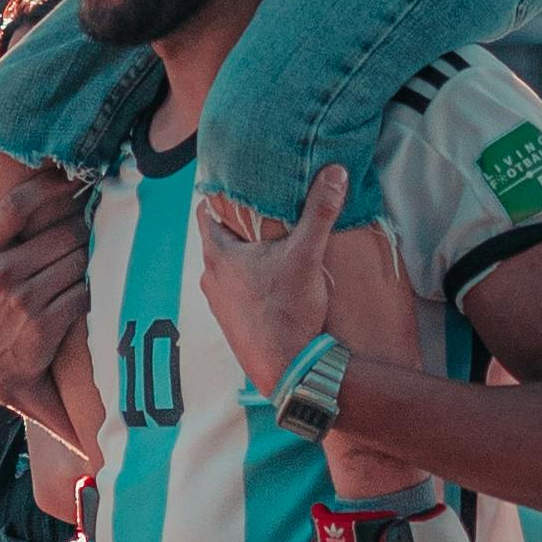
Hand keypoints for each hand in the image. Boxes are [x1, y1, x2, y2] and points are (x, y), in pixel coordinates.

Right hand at [0, 171, 91, 406]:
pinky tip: (85, 295)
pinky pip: (84, 291)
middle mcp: (0, 273)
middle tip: (90, 234)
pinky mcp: (45, 324)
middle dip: (84, 231)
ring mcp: (22, 299)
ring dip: (90, 262)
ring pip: (80, 261)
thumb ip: (9, 235)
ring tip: (85, 268)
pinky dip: (91, 291)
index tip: (73, 176)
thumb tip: (54, 188)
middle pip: (65, 232)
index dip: (49, 185)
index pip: (17, 204)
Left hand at [194, 167, 347, 400]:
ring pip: (227, 267)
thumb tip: (335, 172)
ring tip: (271, 245)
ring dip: (245, 256)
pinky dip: (249, 281)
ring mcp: (219, 304)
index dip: (221, 195)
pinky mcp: (232, 323)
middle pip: (218, 238)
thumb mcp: (307, 255)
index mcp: (219, 256)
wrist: (288, 370)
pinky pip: (235, 291)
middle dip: (239, 224)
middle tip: (263, 210)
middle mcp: (211, 278)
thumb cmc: (289, 312)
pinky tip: (272, 282)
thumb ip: (320, 211)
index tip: (241, 184)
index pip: (206, 211)